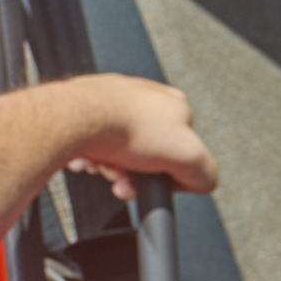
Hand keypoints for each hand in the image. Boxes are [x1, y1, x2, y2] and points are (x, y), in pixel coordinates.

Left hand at [67, 76, 216, 206]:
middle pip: (146, 154)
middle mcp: (145, 98)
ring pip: (117, 150)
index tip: (151, 181)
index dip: (166, 174)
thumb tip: (203, 182)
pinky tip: (88, 156)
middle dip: (133, 173)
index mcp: (176, 105)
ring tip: (103, 162)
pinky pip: (92, 142)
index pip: (180, 151)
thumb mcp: (187, 156)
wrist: (76, 119)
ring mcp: (115, 101)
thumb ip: (205, 173)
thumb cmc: (125, 128)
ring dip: (110, 166)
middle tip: (122, 174)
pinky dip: (90, 155)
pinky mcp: (87, 109)